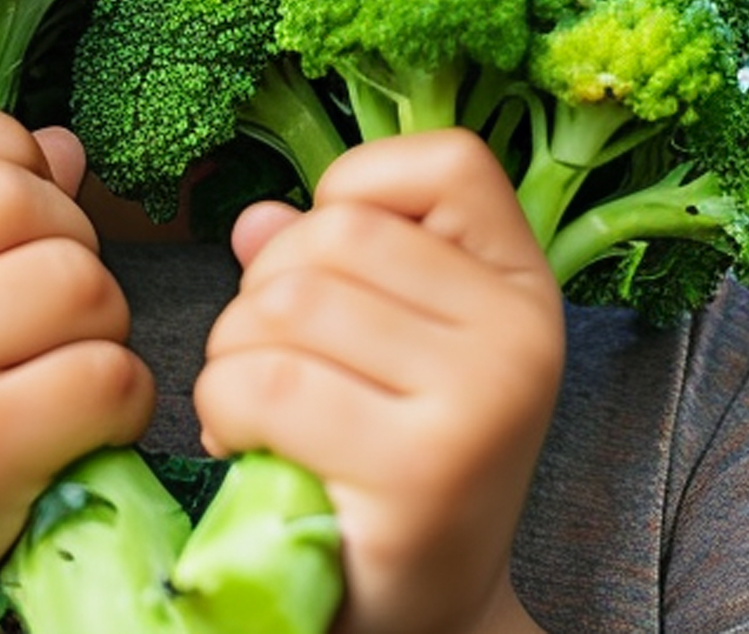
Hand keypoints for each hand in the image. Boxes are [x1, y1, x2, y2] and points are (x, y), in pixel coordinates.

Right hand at [0, 100, 154, 625]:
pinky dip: (125, 394)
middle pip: (15, 194)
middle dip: (66, 239)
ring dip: (104, 320)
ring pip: (76, 276)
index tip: (15, 200)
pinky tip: (82, 422)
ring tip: (63, 365)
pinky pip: (106, 370)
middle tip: (50, 306)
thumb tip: (63, 144)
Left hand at [197, 130, 563, 633]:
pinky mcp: (415, 476)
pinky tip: (252, 448)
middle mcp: (519, 338)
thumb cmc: (393, 455)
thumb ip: (329, 261)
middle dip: (266, 291)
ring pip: (284, 304)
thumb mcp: (391, 340)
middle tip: (276, 363)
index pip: (446, 160)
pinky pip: (262, 383)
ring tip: (262, 408)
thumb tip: (255, 220)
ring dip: (232, 355)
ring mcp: (477, 407)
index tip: (344, 265)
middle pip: (333, 234)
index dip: (362, 190)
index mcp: (524, 288)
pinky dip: (224, 409)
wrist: (423, 614)